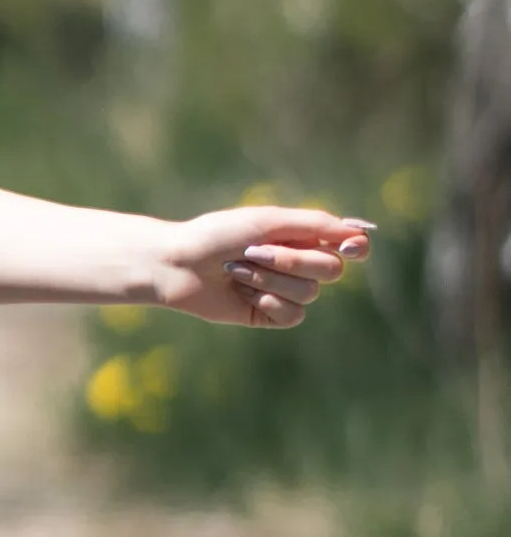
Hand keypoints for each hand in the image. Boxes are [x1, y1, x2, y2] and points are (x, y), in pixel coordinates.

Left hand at [159, 204, 371, 328]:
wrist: (179, 263)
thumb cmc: (218, 234)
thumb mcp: (267, 221)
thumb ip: (314, 225)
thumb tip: (358, 232)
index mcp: (301, 235)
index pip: (347, 244)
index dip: (355, 246)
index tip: (350, 246)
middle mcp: (298, 263)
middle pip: (331, 270)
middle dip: (293, 261)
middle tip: (256, 252)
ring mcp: (285, 290)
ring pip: (310, 293)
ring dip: (271, 279)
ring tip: (238, 270)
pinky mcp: (269, 314)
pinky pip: (293, 315)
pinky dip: (268, 301)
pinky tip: (242, 293)